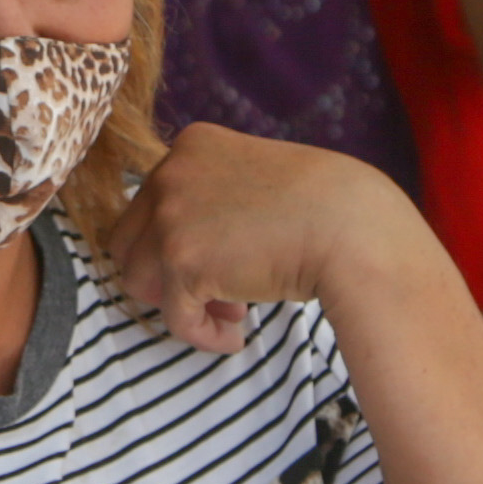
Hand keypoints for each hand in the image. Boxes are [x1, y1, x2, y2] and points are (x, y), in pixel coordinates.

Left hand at [109, 121, 421, 353]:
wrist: (352, 229)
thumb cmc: (323, 207)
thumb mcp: (256, 176)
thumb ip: (215, 196)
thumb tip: (187, 251)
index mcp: (192, 146)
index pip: (150, 204)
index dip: (177, 242)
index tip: (221, 261)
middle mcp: (171, 174)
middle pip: (130, 242)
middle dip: (167, 274)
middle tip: (218, 294)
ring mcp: (172, 217)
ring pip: (139, 281)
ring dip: (181, 303)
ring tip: (230, 313)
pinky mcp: (182, 263)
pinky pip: (173, 317)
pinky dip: (200, 334)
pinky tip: (234, 337)